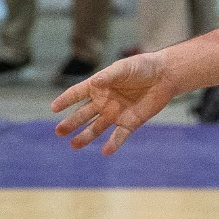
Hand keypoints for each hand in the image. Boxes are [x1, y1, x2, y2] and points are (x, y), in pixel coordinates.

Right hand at [52, 53, 177, 154]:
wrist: (165, 76)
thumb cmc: (142, 67)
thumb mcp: (124, 68)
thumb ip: (109, 76)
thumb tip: (96, 84)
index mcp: (99, 86)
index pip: (77, 94)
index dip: (65, 100)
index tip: (53, 108)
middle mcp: (104, 101)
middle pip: (83, 114)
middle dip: (71, 123)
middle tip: (59, 132)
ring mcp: (115, 113)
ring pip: (96, 128)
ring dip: (85, 137)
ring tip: (74, 145)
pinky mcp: (130, 122)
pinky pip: (119, 136)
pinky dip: (113, 144)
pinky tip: (105, 151)